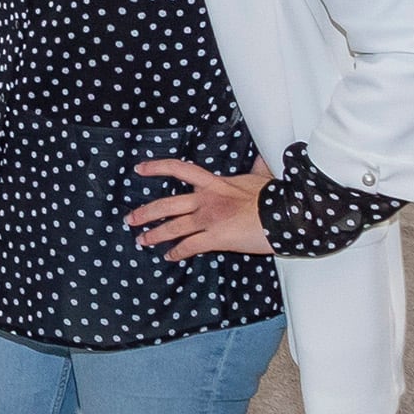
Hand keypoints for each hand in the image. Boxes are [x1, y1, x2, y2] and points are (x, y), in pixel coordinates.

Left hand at [128, 157, 274, 257]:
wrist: (284, 214)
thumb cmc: (274, 196)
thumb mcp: (261, 176)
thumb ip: (256, 167)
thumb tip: (261, 156)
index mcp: (215, 182)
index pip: (179, 169)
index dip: (156, 167)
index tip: (139, 169)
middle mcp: (206, 200)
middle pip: (166, 204)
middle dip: (145, 212)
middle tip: (130, 218)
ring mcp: (208, 219)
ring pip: (172, 227)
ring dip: (154, 235)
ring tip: (141, 240)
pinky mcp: (215, 238)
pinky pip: (189, 246)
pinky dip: (177, 252)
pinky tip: (169, 256)